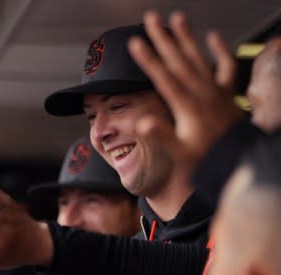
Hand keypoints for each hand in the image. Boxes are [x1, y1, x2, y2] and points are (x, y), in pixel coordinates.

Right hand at [127, 11, 240, 168]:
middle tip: (151, 19)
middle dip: (163, 38)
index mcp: (186, 106)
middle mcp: (201, 92)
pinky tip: (213, 36)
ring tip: (176, 17)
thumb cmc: (205, 157)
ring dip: (187, 36)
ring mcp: (215, 90)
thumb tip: (142, 123)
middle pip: (178, 60)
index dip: (148, 59)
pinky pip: (226, 66)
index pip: (163, 77)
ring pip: (199, 57)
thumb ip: (161, 136)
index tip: (135, 42)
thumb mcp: (179, 152)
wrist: (237, 159)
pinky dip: (221, 49)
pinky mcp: (226, 92)